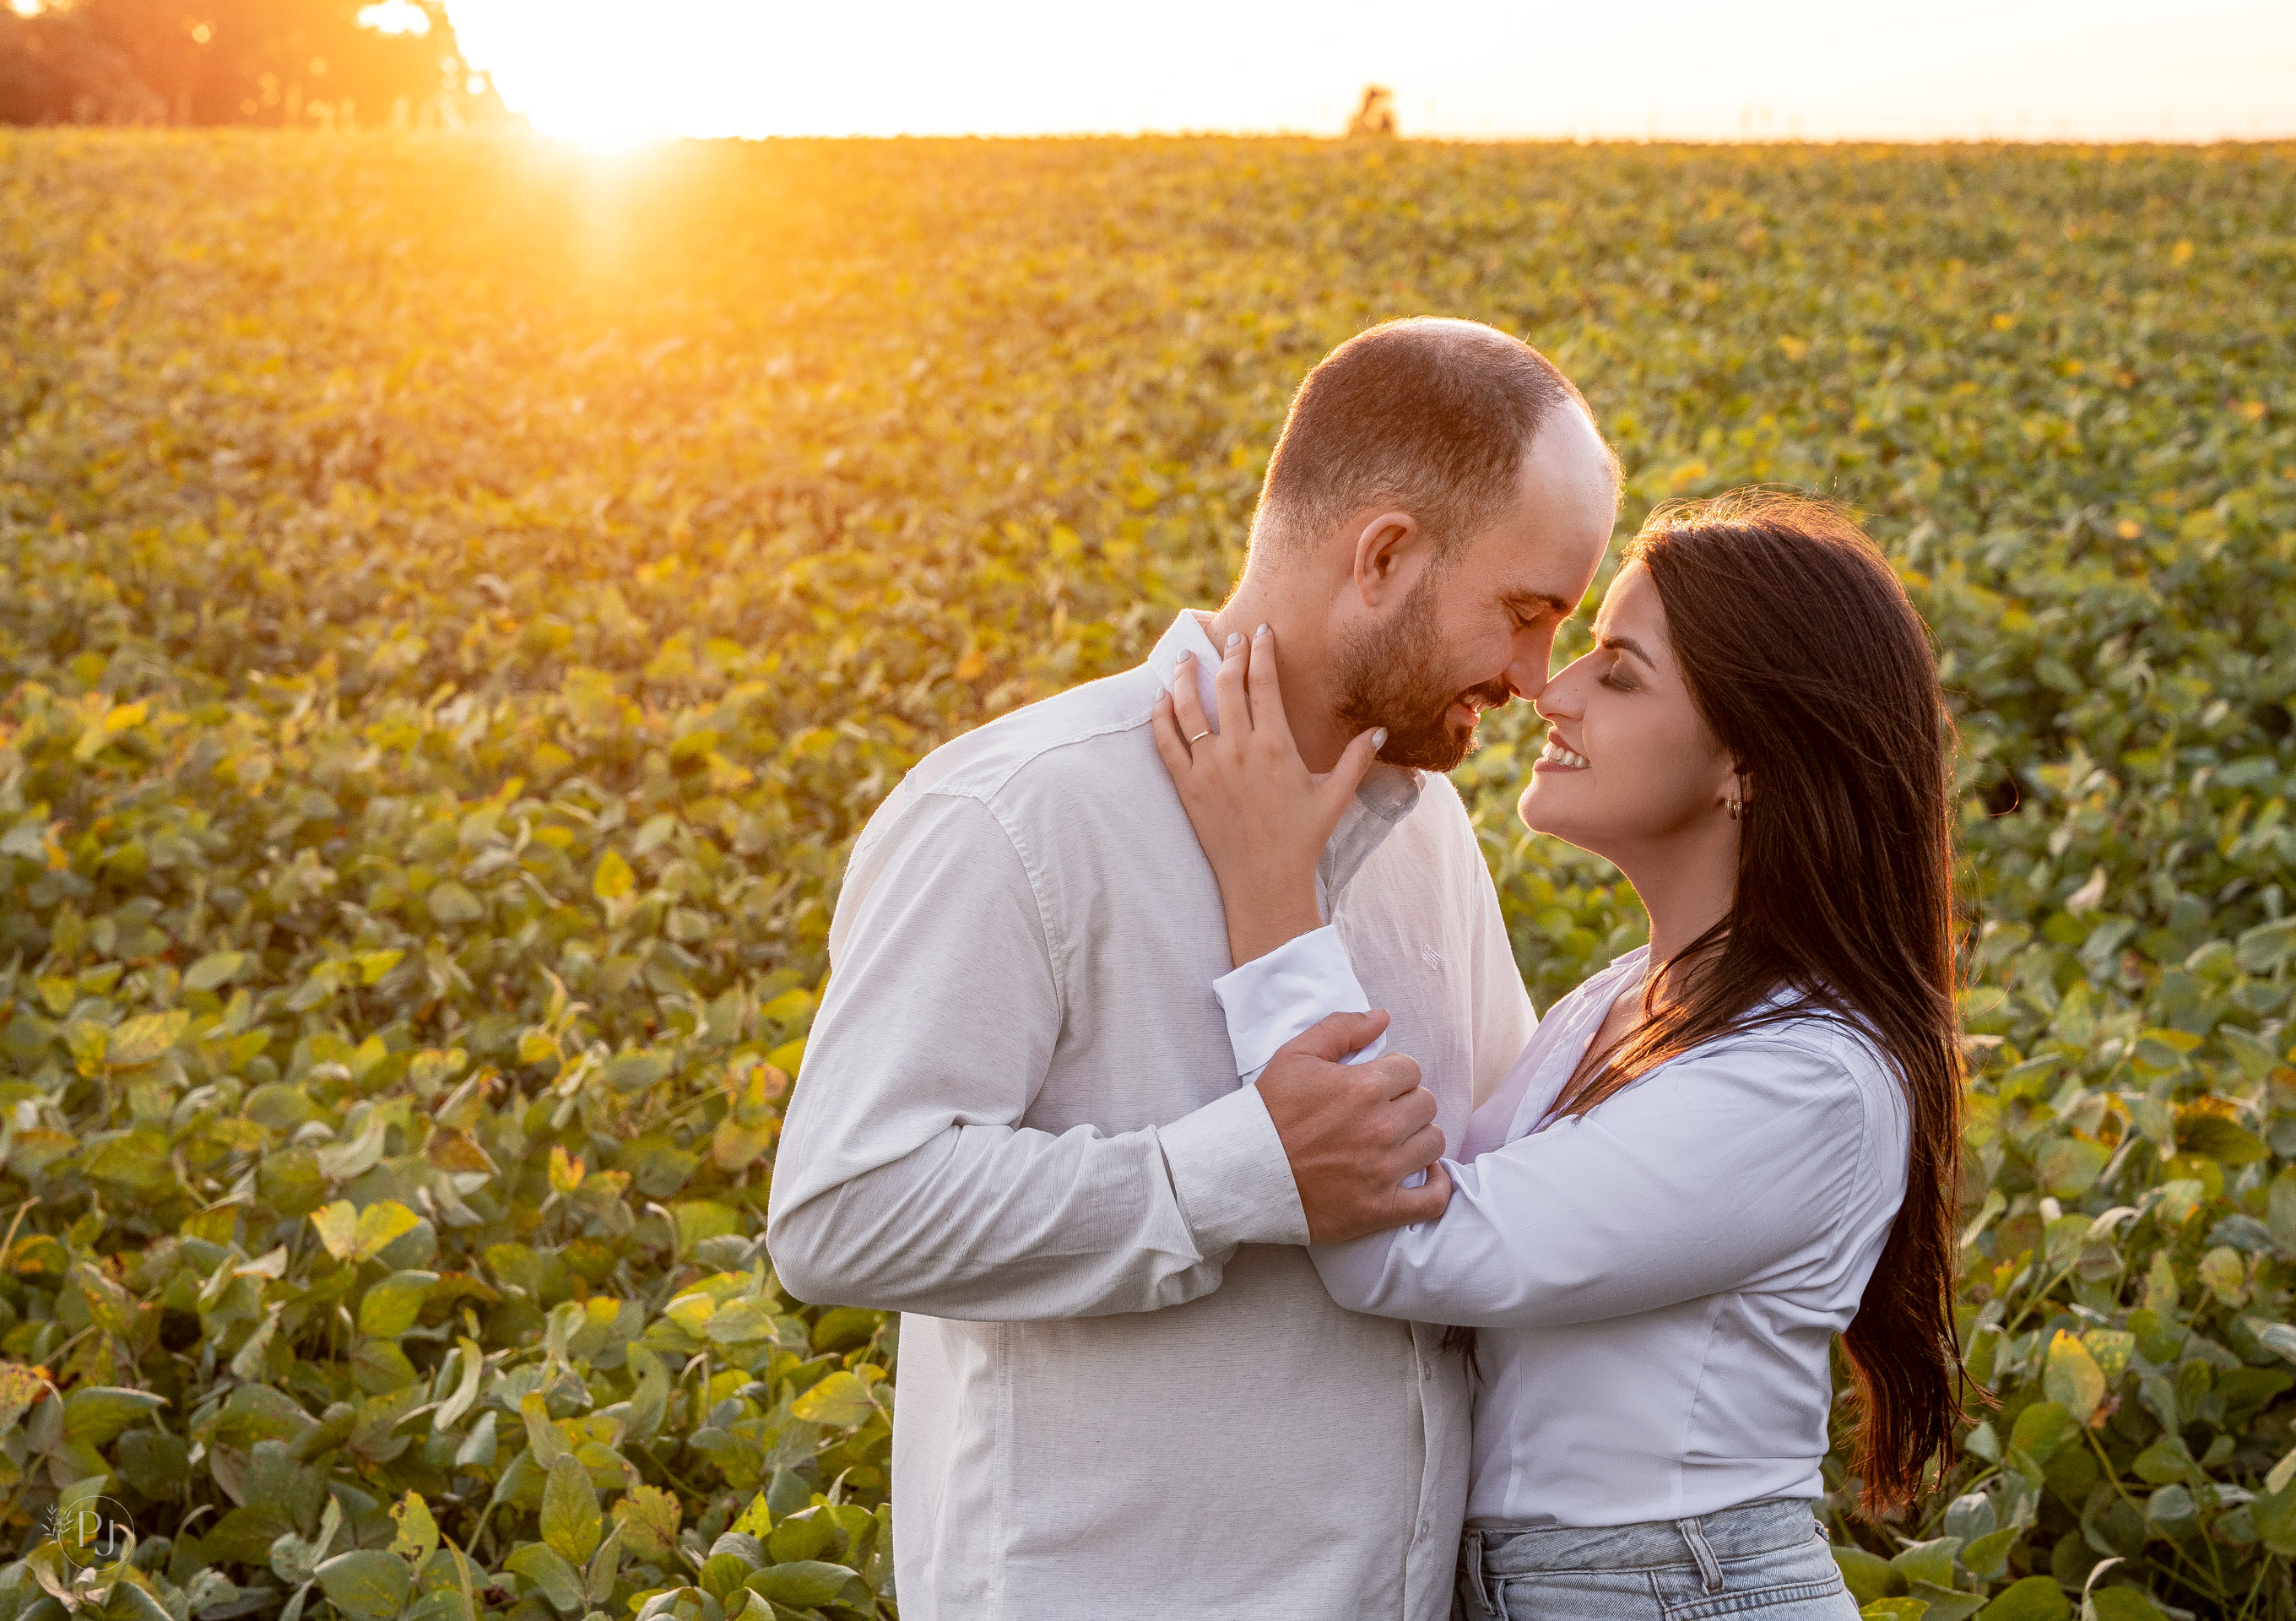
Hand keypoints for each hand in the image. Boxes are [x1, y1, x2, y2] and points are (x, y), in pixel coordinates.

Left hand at [1150, 623, 1385, 964]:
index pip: (1264, 683)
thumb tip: (1380, 731)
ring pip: (1188, 707)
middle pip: (1227, 685)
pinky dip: (1160, 717)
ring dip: (1185, 677)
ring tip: (1185, 658)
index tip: (1260, 632)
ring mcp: (1208, 767)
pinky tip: (1161, 700)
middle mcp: (1239, 749)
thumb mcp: (1334, 798)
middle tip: (1230, 640)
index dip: (1261, 652)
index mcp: (1275, 745)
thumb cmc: (1302, 840)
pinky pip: (1165, 743)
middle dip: (1229, 655)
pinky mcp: (1186, 787)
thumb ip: (1355, 760)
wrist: (1264, 882)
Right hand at [1254, 1009, 1452, 1242]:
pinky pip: (1433, 1199)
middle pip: (1426, 1104)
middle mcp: (1380, 1128)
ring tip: (1391, 1142)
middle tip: (1379, 1113)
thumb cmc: (1268, 1112)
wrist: (1241, 1174)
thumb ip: (1342, 1028)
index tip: (1373, 1087)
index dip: (1392, 1075)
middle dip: (1405, 1104)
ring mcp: (1382, 1171)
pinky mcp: (1379, 1209)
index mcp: (1363, 1087)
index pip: (1410, 1069)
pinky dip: (1436, 1187)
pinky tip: (1425, 1175)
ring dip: (1417, 1139)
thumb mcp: (1295, 1056)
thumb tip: (1383, 1016)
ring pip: (1434, 1143)